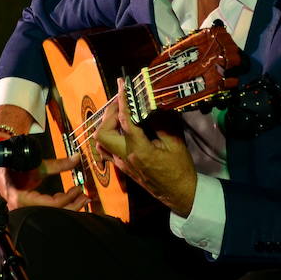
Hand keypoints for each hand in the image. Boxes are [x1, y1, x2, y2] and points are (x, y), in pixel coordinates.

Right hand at [0, 104, 87, 211]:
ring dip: (67, 208)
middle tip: (84, 197)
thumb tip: (76, 158)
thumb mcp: (37, 164)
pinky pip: (46, 212)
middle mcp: (22, 208)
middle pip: (52, 214)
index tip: (78, 189)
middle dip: (71, 207)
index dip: (68, 198)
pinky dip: (58, 206)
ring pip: (50, 215)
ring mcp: (24, 211)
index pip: (50, 204)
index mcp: (21, 198)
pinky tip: (66, 198)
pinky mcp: (28, 210)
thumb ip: (58, 164)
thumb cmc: (14, 166)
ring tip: (80, 199)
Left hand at [95, 78, 196, 215]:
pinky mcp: (121, 167)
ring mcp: (120, 163)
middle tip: (122, 102)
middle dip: (109, 113)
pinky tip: (120, 129)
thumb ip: (161, 124)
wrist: (179, 194)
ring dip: (106, 125)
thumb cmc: (180, 168)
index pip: (124, 120)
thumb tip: (151, 105)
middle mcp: (124, 157)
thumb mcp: (175, 143)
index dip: (122, 100)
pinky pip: (106, 149)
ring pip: (100, 142)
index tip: (121, 85)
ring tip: (119, 114)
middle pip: (102, 132)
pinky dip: (108, 136)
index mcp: (138, 150)